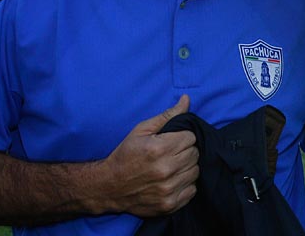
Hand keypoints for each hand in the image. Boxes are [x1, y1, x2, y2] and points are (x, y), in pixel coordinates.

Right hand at [94, 95, 198, 216]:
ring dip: (186, 167)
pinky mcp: (170, 204)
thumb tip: (187, 99)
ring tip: (171, 166)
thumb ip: (167, 115)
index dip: (182, 137)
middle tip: (171, 153)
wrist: (109, 186)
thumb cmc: (125, 155)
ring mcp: (168, 189)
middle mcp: (165, 170)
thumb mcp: (141, 130)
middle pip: (194, 154)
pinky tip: (172, 180)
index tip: (172, 141)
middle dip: (185, 151)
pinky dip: (185, 184)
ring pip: (195, 171)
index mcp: (159, 149)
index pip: (190, 137)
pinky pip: (192, 190)